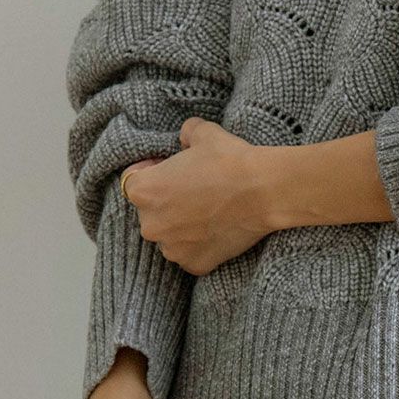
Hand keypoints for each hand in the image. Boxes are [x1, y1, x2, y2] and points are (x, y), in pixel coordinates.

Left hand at [122, 118, 276, 274]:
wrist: (264, 190)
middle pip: (151, 212)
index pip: (134, 182)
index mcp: (143, 192)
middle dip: (167, 203)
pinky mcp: (195, 264)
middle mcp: (151, 225)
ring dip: (181, 227)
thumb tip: (185, 137)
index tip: (171, 170)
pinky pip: (190, 255)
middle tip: (195, 191)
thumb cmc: (230, 160)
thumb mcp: (203, 134)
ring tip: (208, 212)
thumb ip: (185, 133)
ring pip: (170, 236)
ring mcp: (173, 249)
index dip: (152, 172)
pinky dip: (200, 246)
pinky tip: (217, 230)